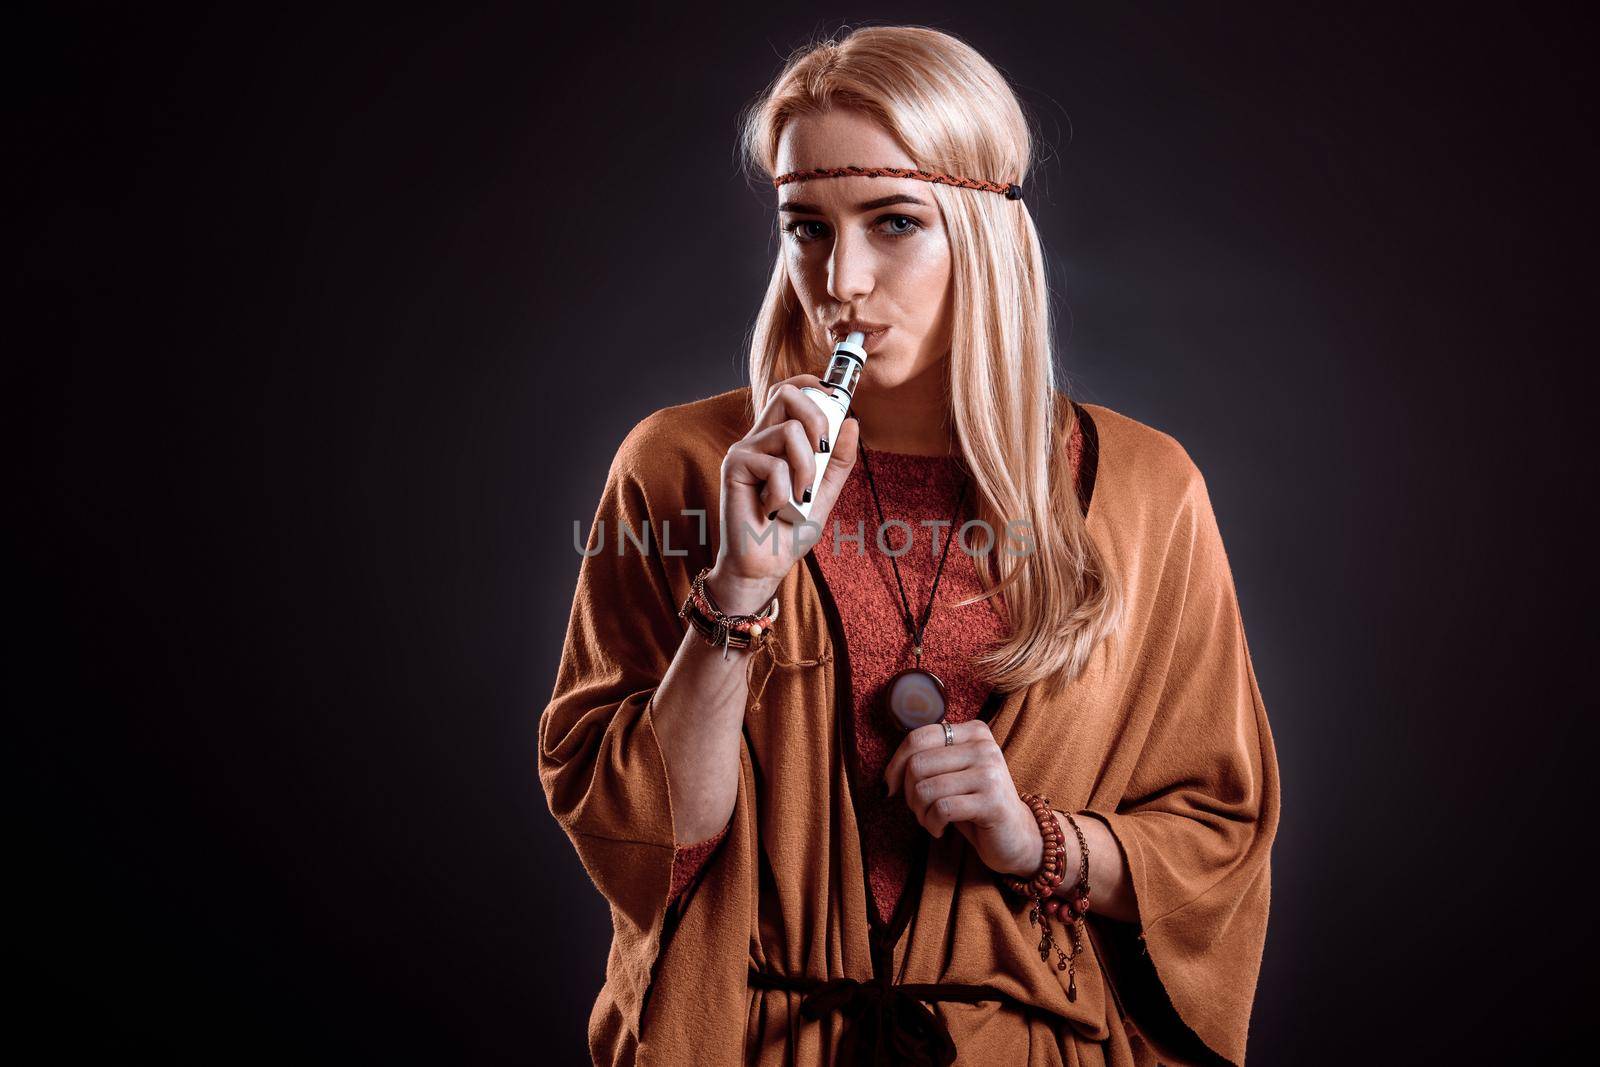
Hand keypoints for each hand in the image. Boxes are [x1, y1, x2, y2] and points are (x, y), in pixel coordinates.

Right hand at [709, 375, 860, 612]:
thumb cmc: (790, 531)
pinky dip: (784, 492)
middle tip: (822, 451)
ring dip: (806, 469)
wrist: (765, 566)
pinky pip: (775, 465)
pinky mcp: (733, 467)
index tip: (836, 399)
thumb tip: (852, 421)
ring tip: (798, 497)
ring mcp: (745, 451)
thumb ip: (838, 460)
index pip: (790, 393)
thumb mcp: (825, 492)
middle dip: (817, 417)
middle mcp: (759, 440)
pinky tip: (773, 509)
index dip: (813, 386)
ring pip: (789, 431)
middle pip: (786, 393)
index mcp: (778, 441)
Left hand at [883, 720, 1043, 878]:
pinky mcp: (992, 801)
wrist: (1016, 837)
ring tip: (930, 821)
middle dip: (908, 793)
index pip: (918, 738)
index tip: (891, 787)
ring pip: (926, 788)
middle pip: (918, 764)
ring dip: (920, 813)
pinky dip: (932, 824)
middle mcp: (984, 746)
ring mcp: (990, 772)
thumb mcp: (954, 774)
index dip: (895, 764)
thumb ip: (930, 759)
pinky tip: (940, 830)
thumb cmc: (976, 804)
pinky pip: (941, 809)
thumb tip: (889, 769)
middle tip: (919, 810)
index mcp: (974, 731)